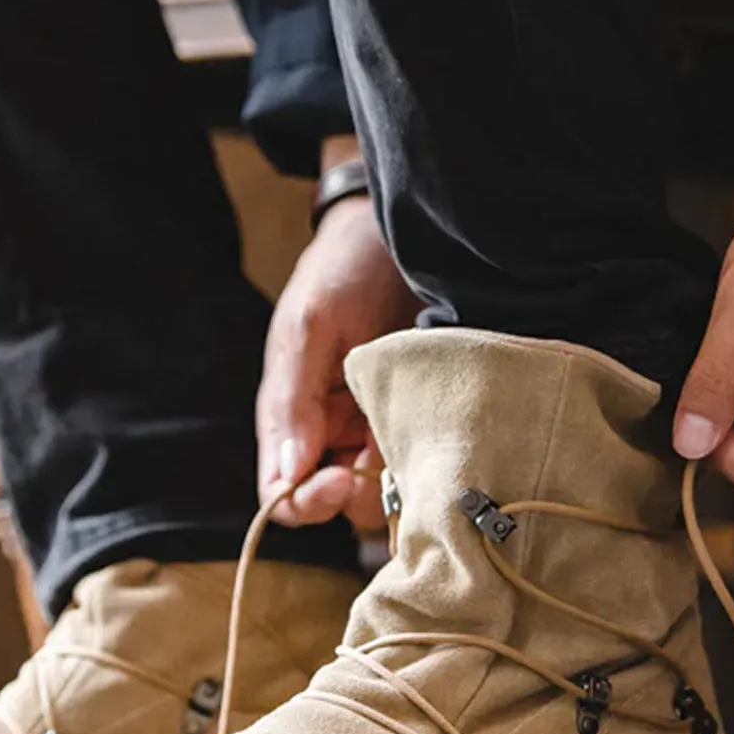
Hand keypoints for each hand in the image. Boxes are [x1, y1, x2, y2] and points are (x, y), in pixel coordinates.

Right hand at [257, 192, 419, 529]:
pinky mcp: (421, 419)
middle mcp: (332, 433)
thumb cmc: (342, 269)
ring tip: (424, 438)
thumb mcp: (310, 326)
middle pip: (340, 504)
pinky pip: (425, 461)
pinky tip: (447, 433)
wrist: (400, 230)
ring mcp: (378, 428)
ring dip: (405, 482)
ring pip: (387, 492)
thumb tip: (288, 474)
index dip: (308, 501)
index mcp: (291, 417)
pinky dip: (435, 460)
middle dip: (363, 496)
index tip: (340, 479)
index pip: (285, 492)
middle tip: (392, 464)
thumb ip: (292, 401)